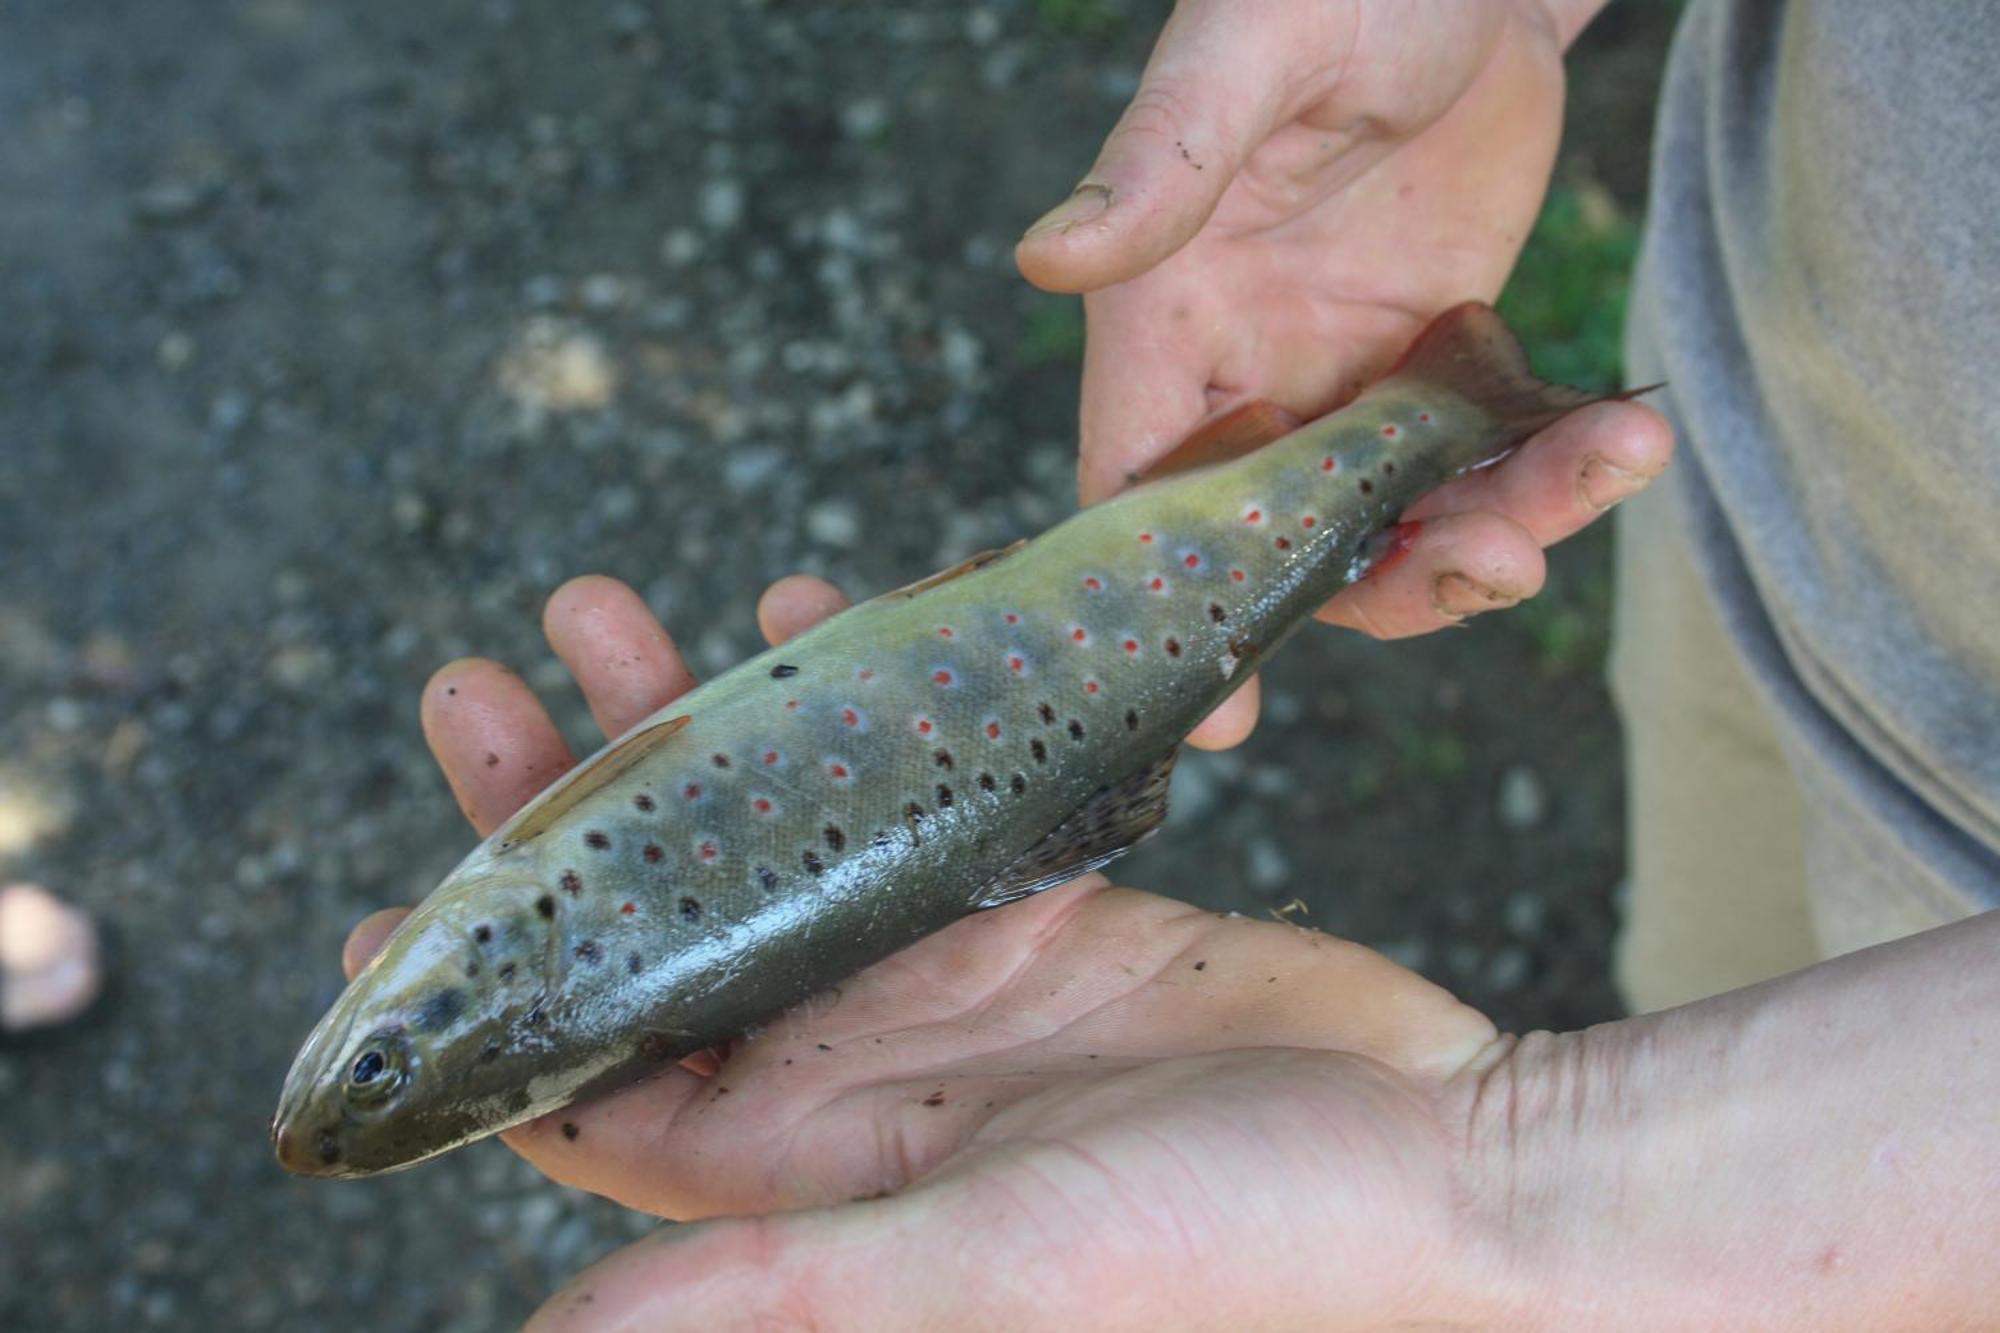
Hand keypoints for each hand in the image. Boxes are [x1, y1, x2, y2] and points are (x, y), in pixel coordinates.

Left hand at [344, 574, 1527, 1328]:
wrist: (1446, 1162)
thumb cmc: (1238, 1250)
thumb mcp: (991, 1264)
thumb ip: (774, 1284)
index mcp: (809, 1160)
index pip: (591, 1083)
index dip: (481, 1004)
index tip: (383, 905)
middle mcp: (855, 1062)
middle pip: (658, 924)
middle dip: (562, 807)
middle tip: (479, 678)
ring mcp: (945, 969)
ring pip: (772, 826)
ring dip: (687, 726)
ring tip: (609, 607)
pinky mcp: (1038, 898)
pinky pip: (915, 776)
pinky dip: (855, 697)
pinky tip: (806, 609)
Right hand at [1016, 0, 1669, 747]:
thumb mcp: (1246, 60)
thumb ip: (1162, 163)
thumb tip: (1047, 256)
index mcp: (1169, 325)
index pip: (1142, 495)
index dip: (1175, 612)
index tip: (1226, 715)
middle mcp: (1251, 375)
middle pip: (1292, 544)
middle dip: (1393, 577)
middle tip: (1497, 562)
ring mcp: (1353, 381)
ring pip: (1405, 520)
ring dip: (1501, 529)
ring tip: (1603, 466)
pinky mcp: (1446, 364)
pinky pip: (1489, 460)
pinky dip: (1560, 470)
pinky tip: (1627, 435)